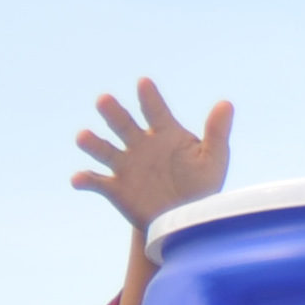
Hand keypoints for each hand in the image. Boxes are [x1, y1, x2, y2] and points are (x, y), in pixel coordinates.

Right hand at [71, 81, 231, 234]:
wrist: (183, 221)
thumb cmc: (201, 187)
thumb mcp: (213, 161)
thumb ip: (217, 132)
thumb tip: (226, 103)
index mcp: (164, 132)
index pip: (155, 110)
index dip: (149, 97)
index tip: (143, 83)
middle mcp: (140, 144)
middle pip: (123, 123)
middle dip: (113, 112)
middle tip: (104, 100)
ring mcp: (125, 165)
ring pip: (104, 149)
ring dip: (92, 142)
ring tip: (83, 137)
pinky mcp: (115, 188)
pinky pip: (96, 182)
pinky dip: (85, 179)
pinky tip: (78, 179)